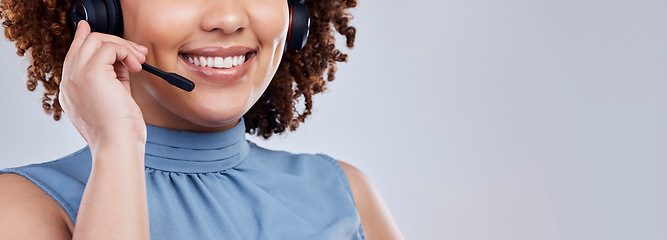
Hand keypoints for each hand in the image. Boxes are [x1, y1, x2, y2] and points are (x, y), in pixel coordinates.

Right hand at [60, 20, 148, 150]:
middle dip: (115, 42)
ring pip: (96, 40)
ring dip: (124, 46)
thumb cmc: (120, 132)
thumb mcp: (114, 100)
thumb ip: (113, 78)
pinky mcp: (90, 74)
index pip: (73, 55)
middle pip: (85, 43)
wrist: (117, 147)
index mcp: (70, 91)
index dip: (82, 38)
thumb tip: (124, 58)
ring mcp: (76, 77)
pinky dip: (126, 51)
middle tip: (138, 54)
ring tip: (139, 62)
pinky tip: (136, 66)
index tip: (88, 28)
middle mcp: (68, 83)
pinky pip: (109, 47)